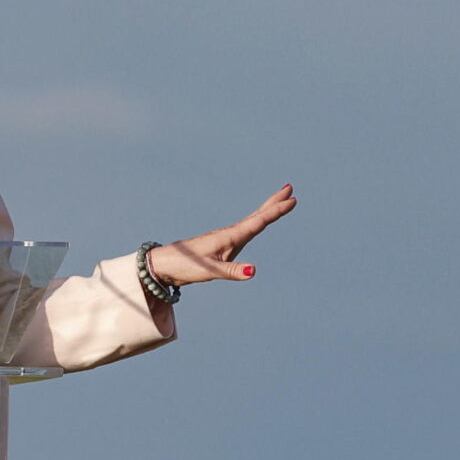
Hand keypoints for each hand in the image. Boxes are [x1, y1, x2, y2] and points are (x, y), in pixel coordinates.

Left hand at [147, 185, 295, 288]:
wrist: (165, 264)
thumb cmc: (186, 266)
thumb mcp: (211, 271)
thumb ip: (233, 271)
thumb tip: (253, 271)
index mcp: (231, 237)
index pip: (259, 221)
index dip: (277, 211)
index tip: (293, 199)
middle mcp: (230, 234)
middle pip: (257, 215)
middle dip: (274, 202)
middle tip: (290, 188)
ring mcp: (226, 238)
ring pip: (251, 220)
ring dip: (267, 209)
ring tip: (279, 200)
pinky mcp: (221, 244)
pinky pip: (244, 229)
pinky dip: (256, 221)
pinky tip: (256, 223)